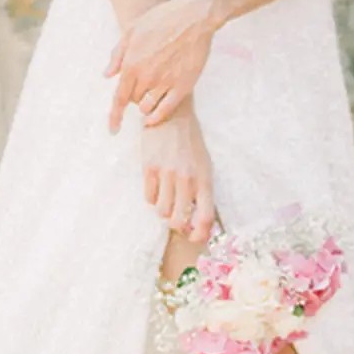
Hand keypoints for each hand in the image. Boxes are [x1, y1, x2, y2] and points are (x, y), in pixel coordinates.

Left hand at [105, 0, 219, 133]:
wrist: (193, 17)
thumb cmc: (161, 19)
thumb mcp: (131, 30)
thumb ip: (117, 54)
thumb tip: (107, 75)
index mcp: (131, 64)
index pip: (119, 97)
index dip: (115, 116)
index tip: (113, 129)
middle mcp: (146, 76)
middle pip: (133, 101)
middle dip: (134, 97)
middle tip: (141, 85)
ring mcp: (165, 83)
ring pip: (147, 108)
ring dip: (145, 106)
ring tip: (150, 95)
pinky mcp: (183, 86)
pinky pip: (166, 110)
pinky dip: (157, 117)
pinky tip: (153, 119)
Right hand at [141, 94, 215, 242]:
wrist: (171, 115)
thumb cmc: (190, 143)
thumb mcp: (204, 165)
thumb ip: (202, 191)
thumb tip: (199, 220)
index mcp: (204, 178)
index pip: (205, 217)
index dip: (199, 234)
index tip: (195, 238)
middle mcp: (186, 179)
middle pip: (178, 220)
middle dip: (178, 225)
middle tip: (178, 220)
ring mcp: (166, 174)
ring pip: (162, 211)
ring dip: (164, 211)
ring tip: (167, 201)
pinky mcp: (149, 169)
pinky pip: (148, 198)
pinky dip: (152, 199)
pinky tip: (157, 189)